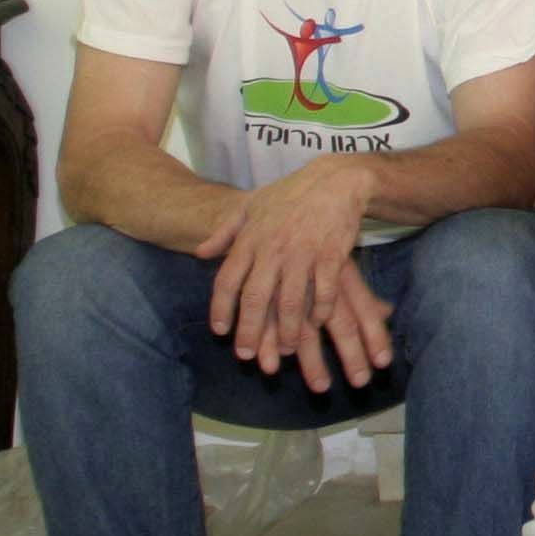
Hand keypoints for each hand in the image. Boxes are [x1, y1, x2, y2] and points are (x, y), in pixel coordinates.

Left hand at [208, 159, 386, 389]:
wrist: (335, 180)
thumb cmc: (291, 194)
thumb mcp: (250, 206)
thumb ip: (225, 232)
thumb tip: (199, 252)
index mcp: (250, 239)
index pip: (227, 280)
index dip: (221, 309)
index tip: (220, 332)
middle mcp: (273, 248)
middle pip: (256, 298)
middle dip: (251, 331)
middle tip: (247, 356)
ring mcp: (303, 252)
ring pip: (290, 300)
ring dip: (288, 330)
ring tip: (287, 350)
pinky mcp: (332, 254)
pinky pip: (324, 290)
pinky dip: (320, 309)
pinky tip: (318, 323)